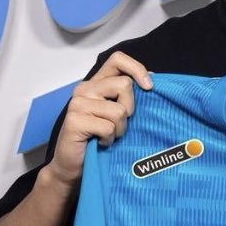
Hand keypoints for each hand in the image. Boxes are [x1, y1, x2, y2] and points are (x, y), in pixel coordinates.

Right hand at [44, 52, 151, 191]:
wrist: (72, 166)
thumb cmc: (99, 138)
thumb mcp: (116, 112)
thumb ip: (128, 94)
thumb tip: (152, 77)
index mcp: (96, 83)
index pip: (118, 59)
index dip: (137, 68)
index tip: (149, 87)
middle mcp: (85, 88)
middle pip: (124, 84)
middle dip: (130, 109)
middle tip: (119, 124)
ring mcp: (77, 104)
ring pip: (118, 110)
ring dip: (119, 129)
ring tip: (108, 136)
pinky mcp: (74, 121)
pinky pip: (108, 127)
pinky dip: (109, 139)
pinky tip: (100, 143)